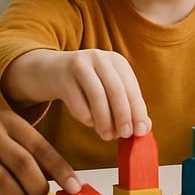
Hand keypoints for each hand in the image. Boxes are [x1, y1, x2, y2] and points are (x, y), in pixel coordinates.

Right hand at [29, 49, 150, 140]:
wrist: (50, 71)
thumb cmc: (86, 84)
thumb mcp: (108, 87)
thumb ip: (126, 105)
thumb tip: (144, 128)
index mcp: (116, 61)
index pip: (132, 88)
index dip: (138, 111)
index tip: (141, 131)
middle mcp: (100, 59)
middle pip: (116, 90)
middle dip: (123, 115)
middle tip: (125, 134)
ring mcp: (80, 65)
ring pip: (97, 96)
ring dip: (104, 120)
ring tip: (106, 136)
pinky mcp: (63, 77)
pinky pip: (77, 102)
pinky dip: (86, 117)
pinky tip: (89, 122)